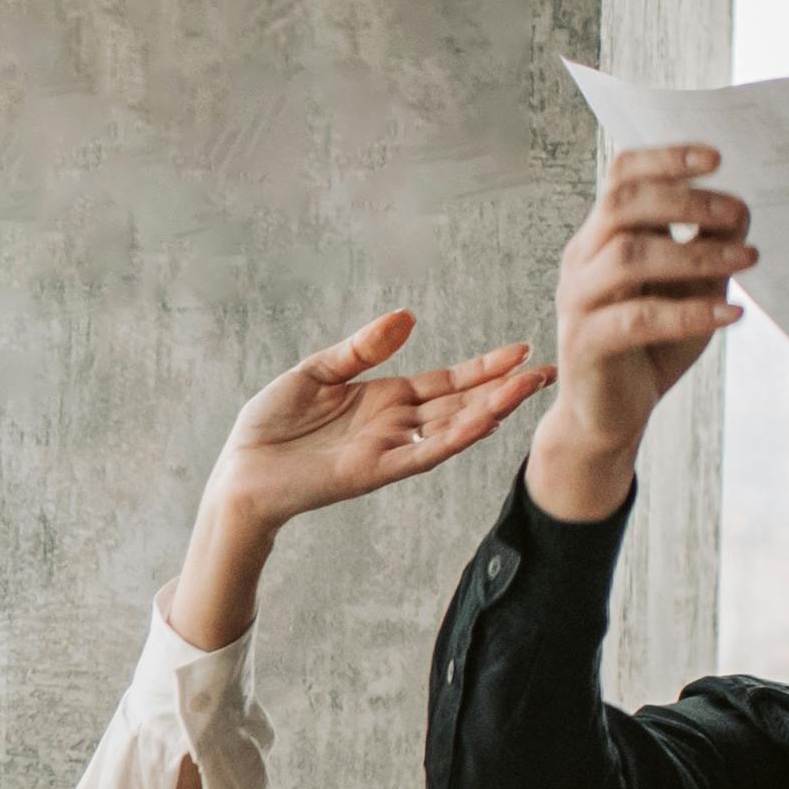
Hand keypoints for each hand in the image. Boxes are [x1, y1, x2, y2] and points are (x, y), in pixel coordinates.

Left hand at [165, 312, 544, 651]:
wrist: (240, 471)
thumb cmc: (271, 424)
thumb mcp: (317, 371)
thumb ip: (362, 349)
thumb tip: (407, 318)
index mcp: (384, 398)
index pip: (446, 382)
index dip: (483, 367)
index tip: (521, 352)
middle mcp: (394, 425)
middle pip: (460, 403)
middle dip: (504, 387)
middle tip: (548, 370)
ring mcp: (388, 449)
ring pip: (450, 428)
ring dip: (489, 408)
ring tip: (527, 389)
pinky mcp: (373, 471)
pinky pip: (421, 454)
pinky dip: (452, 438)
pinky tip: (482, 420)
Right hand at [526, 149, 753, 521]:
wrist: (610, 416)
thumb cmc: (652, 346)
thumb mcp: (690, 289)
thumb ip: (707, 249)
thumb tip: (740, 210)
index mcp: (603, 236)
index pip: (621, 176)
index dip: (665, 158)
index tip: (716, 158)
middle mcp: (583, 259)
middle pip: (622, 204)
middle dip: (685, 200)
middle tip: (737, 214)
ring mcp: (578, 300)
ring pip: (628, 256)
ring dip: (695, 253)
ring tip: (747, 259)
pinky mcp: (585, 344)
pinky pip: (636, 319)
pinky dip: (688, 313)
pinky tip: (730, 315)